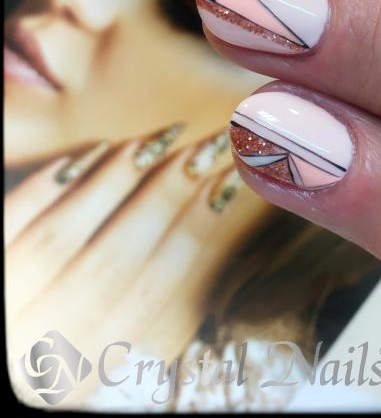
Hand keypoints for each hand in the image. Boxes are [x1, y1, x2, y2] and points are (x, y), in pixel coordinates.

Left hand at [6, 128, 268, 407]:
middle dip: (166, 199)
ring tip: (157, 141)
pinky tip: (91, 151)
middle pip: (114, 263)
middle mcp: (38, 348)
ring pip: (61, 238)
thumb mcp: (96, 358)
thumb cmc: (48, 359)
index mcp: (83, 371)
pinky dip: (51, 184)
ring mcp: (0, 309)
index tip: (227, 185)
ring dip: (116, 183)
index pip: (152, 296)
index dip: (194, 236)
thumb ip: (143, 320)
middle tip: (206, 149)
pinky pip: (11, 222)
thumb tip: (210, 252)